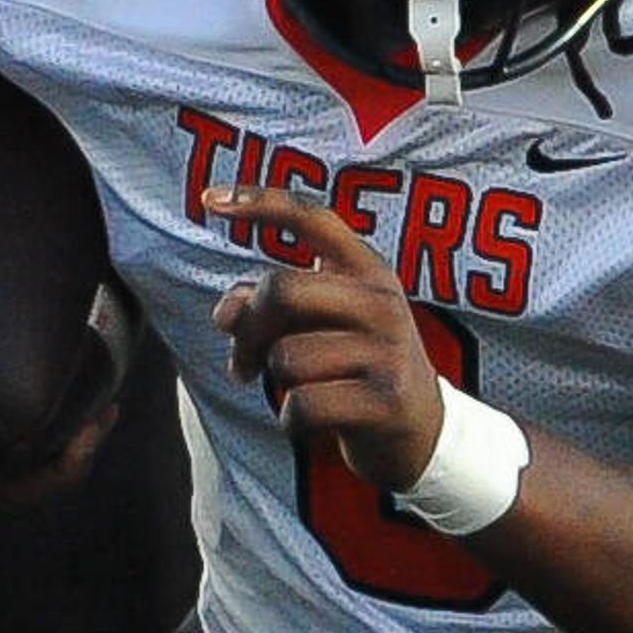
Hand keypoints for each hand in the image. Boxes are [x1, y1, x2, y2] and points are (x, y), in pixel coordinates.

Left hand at [206, 184, 443, 492]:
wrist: (422, 431)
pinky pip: (302, 405)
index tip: (210, 201)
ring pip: (286, 357)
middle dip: (247, 330)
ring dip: (275, 383)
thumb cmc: (356, 369)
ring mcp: (389, 350)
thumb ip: (271, 306)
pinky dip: (292, 421)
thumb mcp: (320, 326)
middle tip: (242, 361)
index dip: (261, 203)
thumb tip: (225, 312)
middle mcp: (382, 301)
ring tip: (297, 391)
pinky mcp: (386, 401)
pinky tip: (313, 421)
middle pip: (281, 291)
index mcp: (367, 271)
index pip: (313, 220)